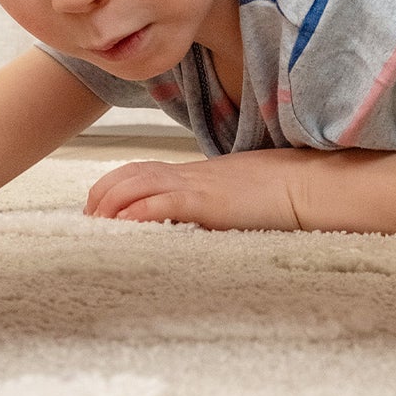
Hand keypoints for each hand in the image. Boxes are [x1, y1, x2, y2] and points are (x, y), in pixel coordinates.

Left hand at [84, 152, 304, 230]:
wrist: (307, 184)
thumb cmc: (278, 194)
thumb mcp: (234, 196)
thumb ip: (209, 206)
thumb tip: (194, 222)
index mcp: (193, 174)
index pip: (140, 170)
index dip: (113, 186)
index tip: (98, 208)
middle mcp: (188, 175)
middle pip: (128, 174)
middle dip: (101, 195)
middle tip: (87, 220)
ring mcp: (197, 186)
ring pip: (137, 185)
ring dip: (110, 204)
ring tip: (95, 224)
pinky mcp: (208, 203)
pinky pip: (164, 203)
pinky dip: (139, 212)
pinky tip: (124, 224)